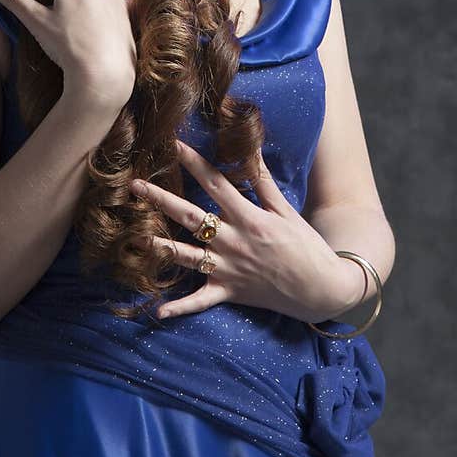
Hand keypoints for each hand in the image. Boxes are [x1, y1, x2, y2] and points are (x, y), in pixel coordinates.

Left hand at [131, 138, 362, 321]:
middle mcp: (233, 242)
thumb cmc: (306, 246)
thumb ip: (263, 181)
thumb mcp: (286, 211)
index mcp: (249, 218)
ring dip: (161, 247)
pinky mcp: (229, 292)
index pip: (215, 184)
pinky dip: (181, 308)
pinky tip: (160, 312)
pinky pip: (201, 301)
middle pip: (190, 217)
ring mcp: (228, 269)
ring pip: (187, 257)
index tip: (173, 144)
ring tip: (137, 237)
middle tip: (134, 185)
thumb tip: (251, 149)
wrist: (322, 288)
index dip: (193, 162)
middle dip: (161, 199)